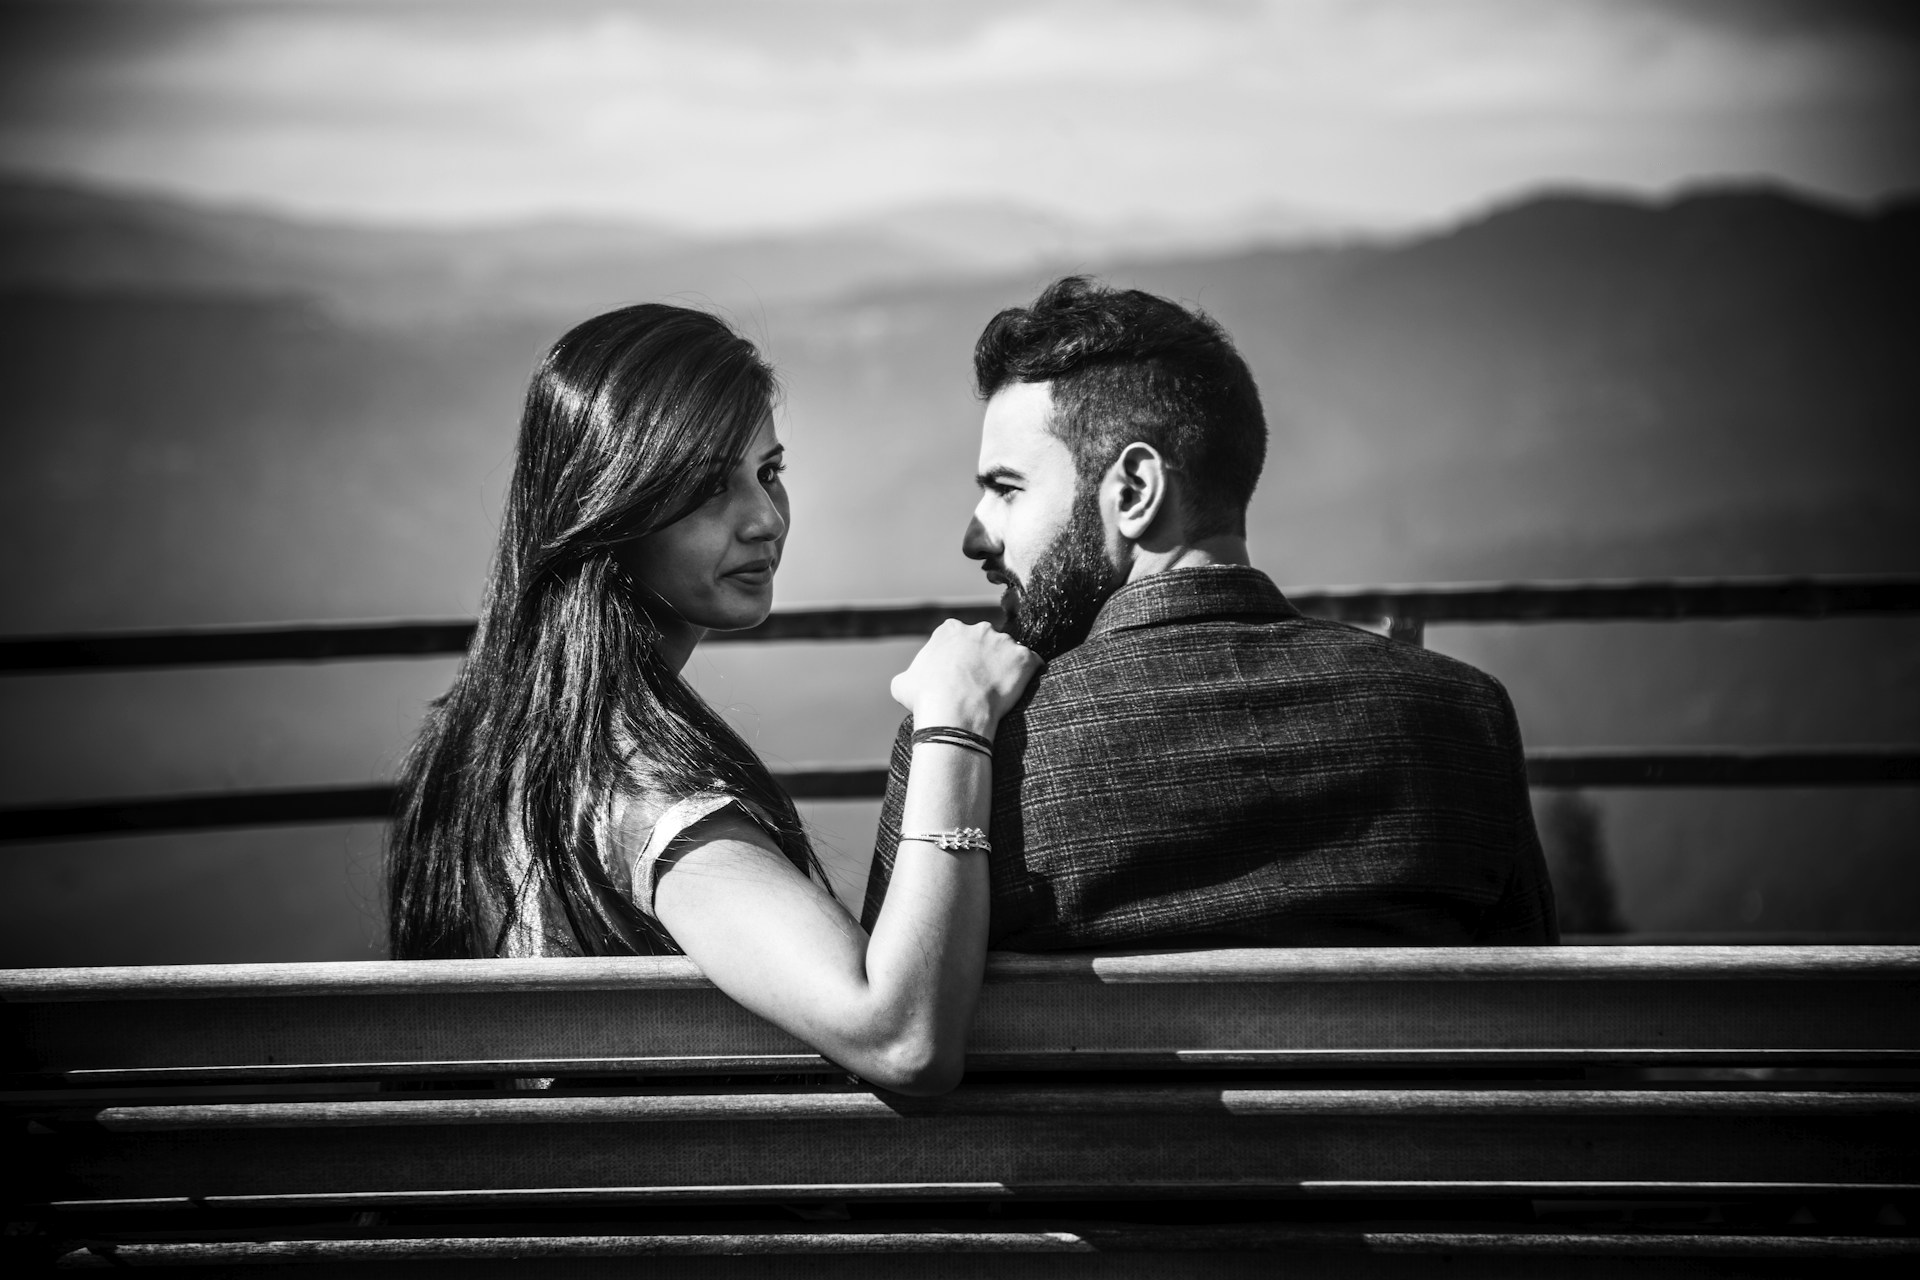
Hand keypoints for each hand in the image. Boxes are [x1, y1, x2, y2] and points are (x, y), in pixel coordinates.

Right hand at [890, 620, 1041, 733]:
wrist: (954, 714)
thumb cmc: (925, 699)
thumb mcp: (903, 683)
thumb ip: (911, 673)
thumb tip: (911, 681)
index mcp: (949, 629)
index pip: (958, 638)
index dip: (959, 658)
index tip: (960, 676)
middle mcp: (979, 629)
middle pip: (986, 642)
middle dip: (985, 659)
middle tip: (980, 684)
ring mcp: (1004, 642)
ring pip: (1009, 652)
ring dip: (1006, 667)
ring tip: (999, 691)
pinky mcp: (1024, 658)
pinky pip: (1033, 663)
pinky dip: (1029, 674)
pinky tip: (1020, 689)